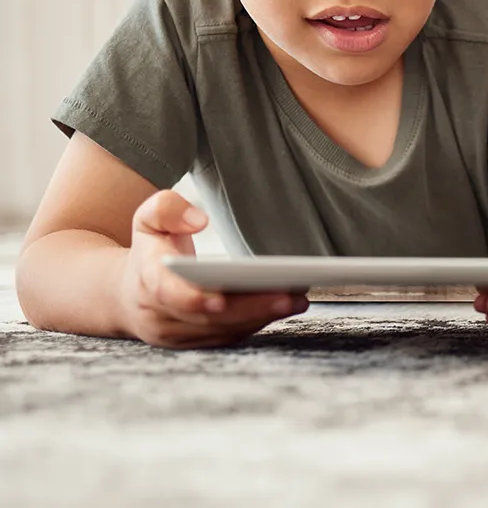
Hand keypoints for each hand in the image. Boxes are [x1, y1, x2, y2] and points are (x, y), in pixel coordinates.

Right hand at [119, 190, 308, 348]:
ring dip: (261, 318)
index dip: (195, 299)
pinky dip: (257, 323)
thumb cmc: (150, 248)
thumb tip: (199, 220)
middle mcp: (162, 315)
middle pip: (209, 318)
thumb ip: (167, 209)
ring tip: (297, 299)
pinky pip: (228, 337)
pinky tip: (285, 306)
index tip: (222, 297)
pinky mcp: (197, 342)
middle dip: (251, 308)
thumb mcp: (148, 218)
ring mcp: (178, 334)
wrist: (125, 293)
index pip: (170, 294)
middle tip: (290, 295)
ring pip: (222, 331)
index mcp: (148, 281)